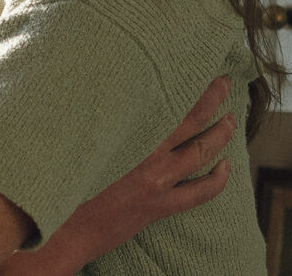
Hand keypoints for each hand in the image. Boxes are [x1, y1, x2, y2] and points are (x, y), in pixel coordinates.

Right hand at [0, 76, 236, 274]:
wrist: (61, 226)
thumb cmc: (60, 176)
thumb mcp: (75, 137)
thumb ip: (91, 115)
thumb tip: (91, 87)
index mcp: (126, 132)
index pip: (164, 98)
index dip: (184, 81)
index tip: (195, 64)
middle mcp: (147, 153)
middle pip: (192, 119)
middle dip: (212, 98)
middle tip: (223, 83)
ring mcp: (157, 180)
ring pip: (201, 152)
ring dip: (221, 134)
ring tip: (232, 121)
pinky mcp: (158, 205)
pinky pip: (200, 193)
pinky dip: (217, 179)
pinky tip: (226, 169)